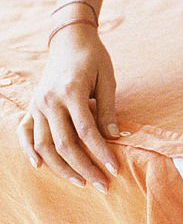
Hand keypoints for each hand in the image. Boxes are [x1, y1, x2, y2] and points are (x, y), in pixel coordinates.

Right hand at [17, 25, 119, 192]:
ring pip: (45, 146)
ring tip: (82, 181)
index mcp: (72, 91)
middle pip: (65, 144)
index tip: (115, 170)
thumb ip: (107, 109)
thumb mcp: (107, 78)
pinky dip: (30, 152)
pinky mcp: (31, 106)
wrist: (69, 39)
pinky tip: (41, 167)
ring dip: (62, 168)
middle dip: (85, 168)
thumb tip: (116, 138)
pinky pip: (25, 134)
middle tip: (103, 184)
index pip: (87, 131)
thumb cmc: (93, 57)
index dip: (101, 153)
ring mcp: (37, 104)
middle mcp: (50, 100)